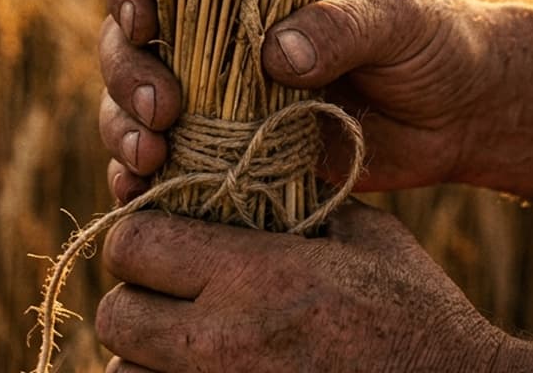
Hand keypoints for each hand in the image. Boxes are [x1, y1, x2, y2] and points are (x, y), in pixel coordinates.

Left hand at [96, 199, 503, 372]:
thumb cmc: (417, 315)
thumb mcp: (363, 235)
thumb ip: (298, 204)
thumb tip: (249, 178)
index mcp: (253, 274)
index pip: (132, 241)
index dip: (140, 233)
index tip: (164, 235)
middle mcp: (222, 342)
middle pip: (115, 315)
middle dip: (135, 298)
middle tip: (168, 293)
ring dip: (145, 358)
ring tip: (185, 344)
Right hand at [99, 0, 493, 198]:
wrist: (463, 111)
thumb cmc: (431, 34)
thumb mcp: (393, 14)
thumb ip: (339, 26)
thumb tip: (275, 52)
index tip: (145, 20)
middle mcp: (220, 25)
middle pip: (134, 35)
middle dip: (129, 71)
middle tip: (161, 110)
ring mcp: (220, 89)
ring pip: (136, 98)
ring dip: (124, 127)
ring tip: (147, 162)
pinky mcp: (232, 147)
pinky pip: (170, 160)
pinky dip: (143, 178)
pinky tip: (139, 195)